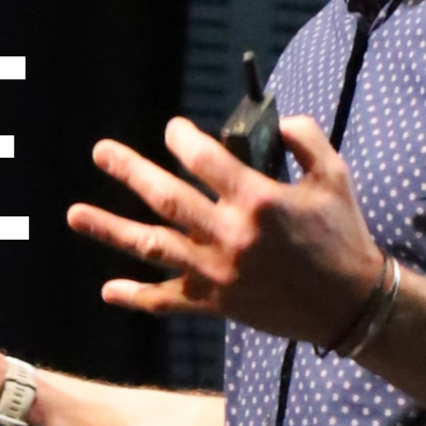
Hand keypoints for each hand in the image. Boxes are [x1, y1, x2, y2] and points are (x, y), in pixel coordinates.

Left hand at [67, 114, 383, 344]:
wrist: (351, 306)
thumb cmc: (344, 236)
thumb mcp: (334, 177)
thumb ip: (305, 139)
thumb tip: (277, 119)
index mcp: (259, 201)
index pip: (206, 159)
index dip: (183, 139)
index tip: (173, 130)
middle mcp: (231, 236)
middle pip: (167, 198)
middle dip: (130, 172)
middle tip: (100, 152)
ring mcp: (218, 273)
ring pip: (153, 248)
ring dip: (110, 230)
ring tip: (74, 214)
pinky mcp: (216, 303)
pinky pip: (168, 301)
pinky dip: (136, 297)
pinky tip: (107, 290)